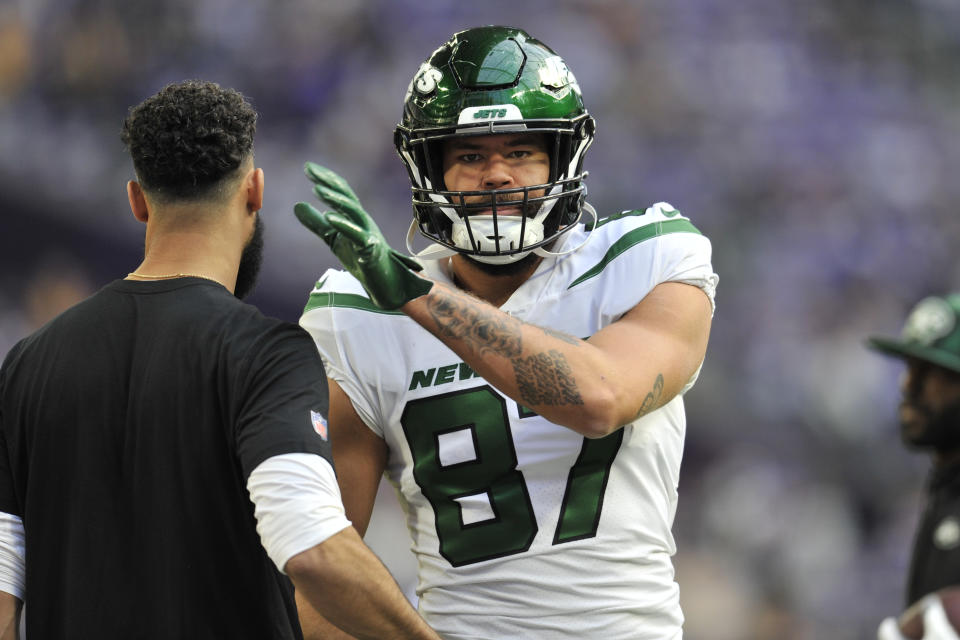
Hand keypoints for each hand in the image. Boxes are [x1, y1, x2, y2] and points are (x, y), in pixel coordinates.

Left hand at [295, 162, 432, 309]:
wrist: (382, 281)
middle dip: (328, 182)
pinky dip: (343, 224)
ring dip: (336, 199)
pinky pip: (356, 234)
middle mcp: (363, 219)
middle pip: (346, 195)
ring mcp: (368, 232)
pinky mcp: (369, 249)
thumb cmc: (361, 257)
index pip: (341, 191)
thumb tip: (296, 205)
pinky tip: (328, 216)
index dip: (325, 178)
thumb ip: (316, 222)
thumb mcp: (333, 238)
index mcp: (355, 215)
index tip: (307, 167)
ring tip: (317, 189)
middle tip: (309, 170)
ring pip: (353, 211)